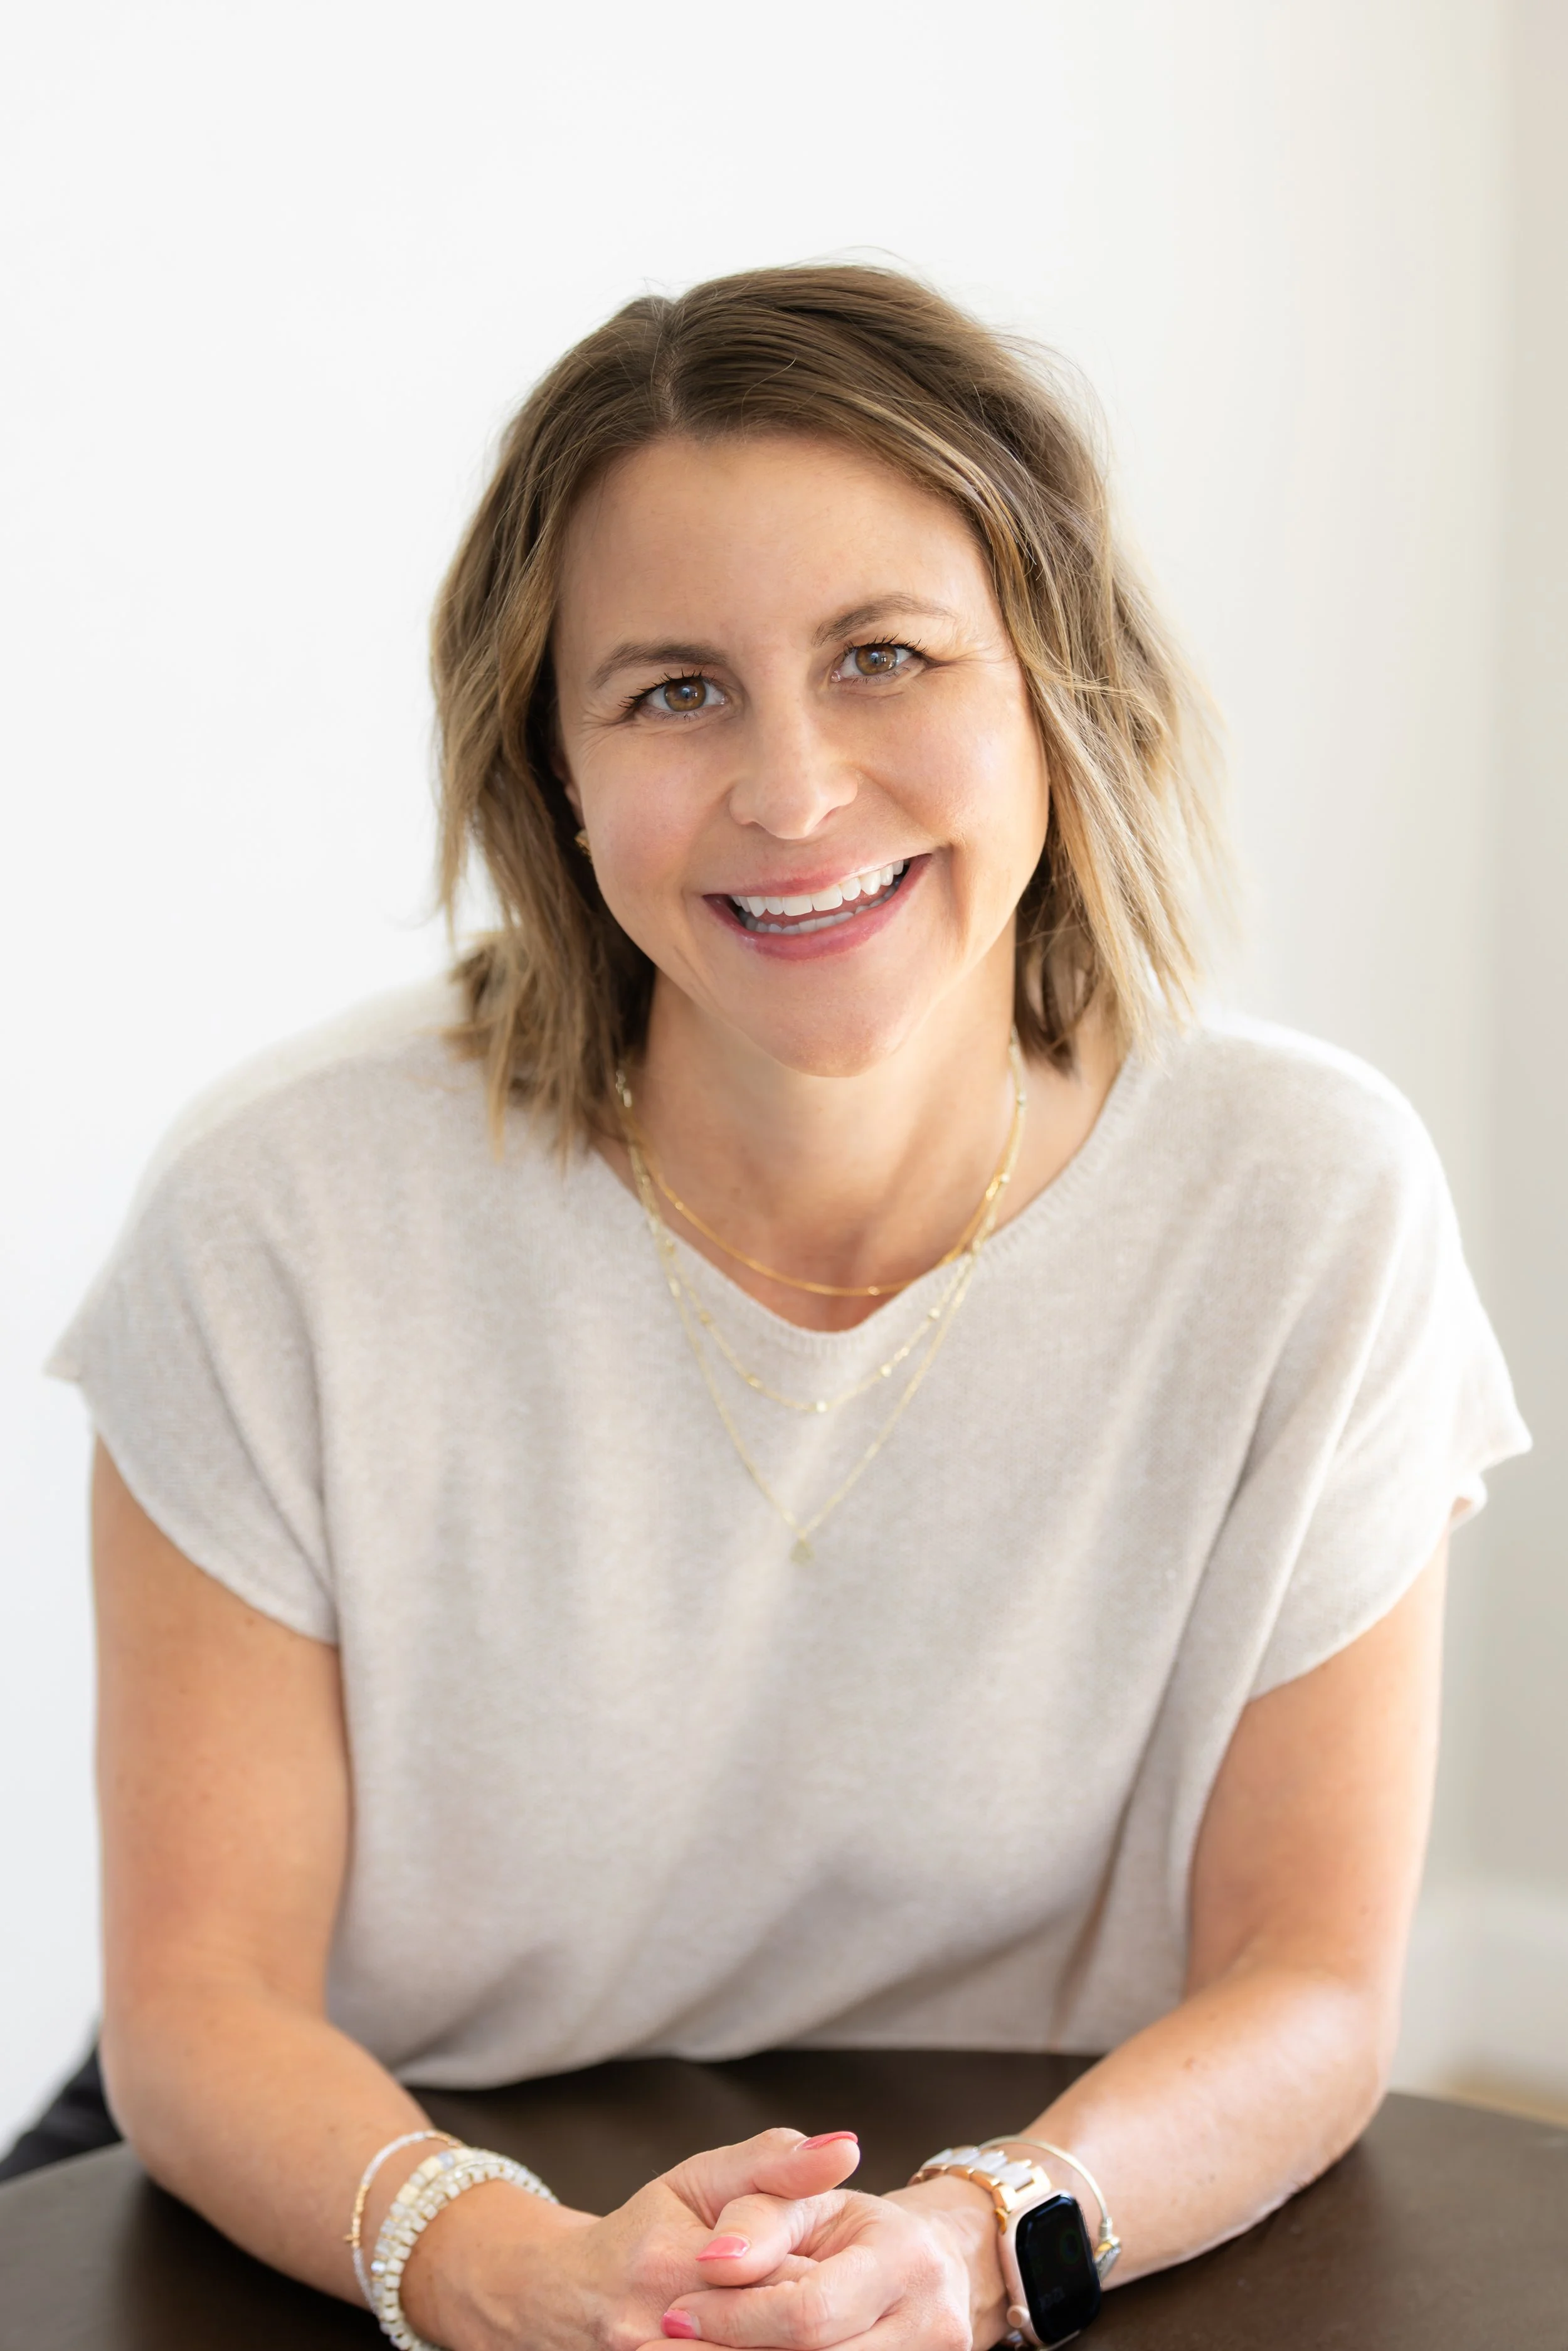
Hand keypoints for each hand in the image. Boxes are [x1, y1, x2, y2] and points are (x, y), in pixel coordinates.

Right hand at [403, 2125, 865, 2350]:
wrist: (563, 2297)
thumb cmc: (645, 2229)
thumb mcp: (701, 2179)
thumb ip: (774, 2163)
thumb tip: (848, 2149)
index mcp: (676, 2265)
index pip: (788, 2288)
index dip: (835, 2285)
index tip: (861, 2278)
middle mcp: (658, 2333)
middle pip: (783, 2341)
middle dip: (828, 2332)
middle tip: (861, 2313)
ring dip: (809, 2345)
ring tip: (841, 2326)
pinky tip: (795, 2342)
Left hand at [654, 2173, 1008, 2350]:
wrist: (917, 2265)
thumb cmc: (843, 2225)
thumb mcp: (799, 2198)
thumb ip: (758, 2215)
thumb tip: (715, 2256)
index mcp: (906, 2258)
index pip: (808, 2312)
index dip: (735, 2318)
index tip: (676, 2314)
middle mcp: (932, 2322)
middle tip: (670, 2340)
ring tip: (696, 2349)